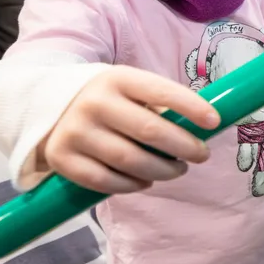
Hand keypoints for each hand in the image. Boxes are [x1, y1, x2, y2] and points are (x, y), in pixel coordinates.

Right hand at [38, 67, 218, 193]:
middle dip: (184, 147)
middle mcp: (94, 102)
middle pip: (150, 131)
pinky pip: (106, 181)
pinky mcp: (62, 158)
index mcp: (118, 78)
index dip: (191, 107)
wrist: (48, 108)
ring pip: (131, 161)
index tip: (215, 122)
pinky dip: (133, 185)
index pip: (161, 91)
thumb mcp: (131, 89)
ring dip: (163, 170)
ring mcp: (75, 131)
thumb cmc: (110, 101)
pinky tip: (146, 181)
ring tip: (177, 169)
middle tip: (201, 155)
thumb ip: (162, 105)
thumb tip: (204, 126)